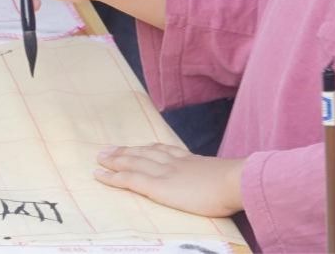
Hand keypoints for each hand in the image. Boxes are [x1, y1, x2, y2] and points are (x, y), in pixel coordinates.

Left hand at [95, 144, 244, 217]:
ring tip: (100, 158)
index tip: (136, 147)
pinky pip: (130, 179)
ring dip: (114, 159)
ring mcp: (164, 172)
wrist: (234, 181)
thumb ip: (213, 180)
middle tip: (108, 149)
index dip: (146, 149)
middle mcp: (173, 161)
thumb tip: (218, 187)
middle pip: (143, 153)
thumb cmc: (234, 184)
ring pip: (132, 162)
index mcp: (189, 160)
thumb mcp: (221, 178)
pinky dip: (113, 176)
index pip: (163, 150)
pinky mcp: (158, 186)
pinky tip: (101, 175)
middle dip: (124, 151)